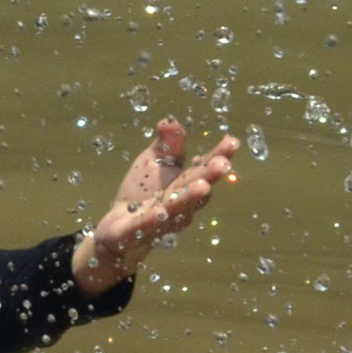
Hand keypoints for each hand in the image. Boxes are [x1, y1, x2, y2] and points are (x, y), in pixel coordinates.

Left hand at [74, 118, 236, 294]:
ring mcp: (160, 220)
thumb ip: (166, 145)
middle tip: (223, 164)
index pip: (204, 168)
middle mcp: (179, 203)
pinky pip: (145, 227)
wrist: (118, 229)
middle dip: (209, 176)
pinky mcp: (136, 232)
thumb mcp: (154, 162)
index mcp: (185, 183)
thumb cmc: (143, 192)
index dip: (219, 155)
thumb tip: (169, 120)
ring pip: (176, 210)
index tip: (233, 142)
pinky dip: (152, 221)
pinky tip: (158, 213)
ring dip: (188, 198)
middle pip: (196, 189)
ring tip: (202, 186)